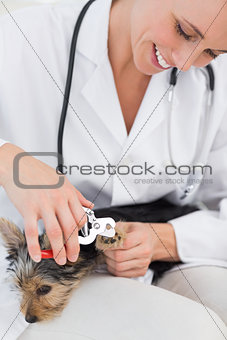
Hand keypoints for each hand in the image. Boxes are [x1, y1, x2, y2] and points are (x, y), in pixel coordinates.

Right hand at [0, 143, 93, 264]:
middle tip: (73, 257)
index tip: (79, 241)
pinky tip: (37, 256)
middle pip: (70, 228)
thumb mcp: (63, 181)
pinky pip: (32, 232)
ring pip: (55, 233)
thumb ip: (77, 195)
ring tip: (60, 260)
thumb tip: (89, 205)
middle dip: (73, 247)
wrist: (17, 165)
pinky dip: (35, 247)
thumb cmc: (38, 173)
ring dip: (58, 251)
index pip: (80, 218)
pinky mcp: (28, 209)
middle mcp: (58, 199)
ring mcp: (43, 204)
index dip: (81, 233)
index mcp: (68, 194)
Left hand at [104, 221, 179, 277]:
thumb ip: (114, 229)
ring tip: (109, 255)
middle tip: (105, 249)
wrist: (151, 240)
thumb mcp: (127, 225)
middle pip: (119, 257)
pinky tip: (114, 262)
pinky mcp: (141, 271)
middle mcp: (145, 250)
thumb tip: (103, 236)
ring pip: (119, 267)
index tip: (104, 243)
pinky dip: (113, 268)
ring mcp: (144, 263)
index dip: (110, 244)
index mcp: (142, 236)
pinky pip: (122, 274)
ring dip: (109, 262)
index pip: (123, 243)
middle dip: (107, 253)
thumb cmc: (138, 232)